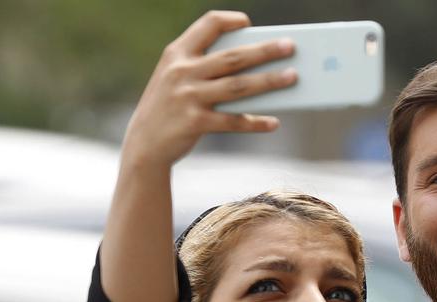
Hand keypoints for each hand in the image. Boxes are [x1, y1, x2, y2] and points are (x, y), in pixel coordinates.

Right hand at [122, 10, 296, 169]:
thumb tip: (253, 66)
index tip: (249, 23)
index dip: (231, 21)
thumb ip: (204, 67)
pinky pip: (233, 121)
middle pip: (233, 57)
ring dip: (269, 81)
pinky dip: (255, 122)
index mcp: (177, 53)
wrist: (144, 144)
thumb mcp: (175, 78)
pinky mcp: (195, 123)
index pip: (207, 24)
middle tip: (290, 46)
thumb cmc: (168, 107)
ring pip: (238, 86)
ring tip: (292, 77)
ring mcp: (188, 97)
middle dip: (264, 50)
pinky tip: (273, 122)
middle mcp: (182, 72)